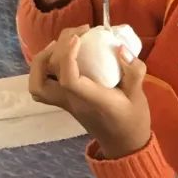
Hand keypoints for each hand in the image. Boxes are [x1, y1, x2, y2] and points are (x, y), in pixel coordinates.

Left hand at [29, 26, 150, 157]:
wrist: (123, 144)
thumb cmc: (132, 120)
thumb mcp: (140, 95)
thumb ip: (134, 71)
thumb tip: (120, 47)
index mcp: (92, 100)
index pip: (69, 80)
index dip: (67, 55)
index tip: (79, 37)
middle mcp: (73, 102)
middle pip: (45, 78)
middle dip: (56, 49)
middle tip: (78, 34)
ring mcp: (65, 103)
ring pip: (37, 84)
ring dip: (43, 59)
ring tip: (62, 43)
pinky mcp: (63, 102)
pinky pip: (41, 86)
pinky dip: (43, 69)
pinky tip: (59, 56)